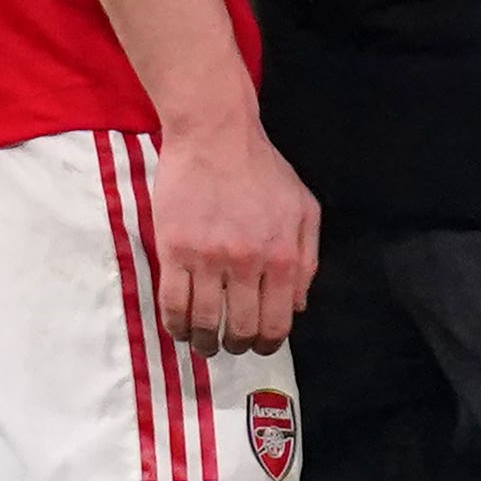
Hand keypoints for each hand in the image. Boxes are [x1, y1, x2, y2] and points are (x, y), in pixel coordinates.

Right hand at [151, 115, 321, 356]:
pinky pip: (172, 304)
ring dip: (205, 343)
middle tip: (230, 344)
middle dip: (237, 345)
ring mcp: (208, 258)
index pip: (277, 322)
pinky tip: (181, 328)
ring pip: (205, 323)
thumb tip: (297, 306)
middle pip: (241, 329)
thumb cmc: (262, 169)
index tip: (259, 345)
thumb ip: (307, 260)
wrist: (215, 134)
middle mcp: (248, 263)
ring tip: (205, 342)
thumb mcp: (303, 208)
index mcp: (283, 256)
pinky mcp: (174, 250)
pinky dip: (177, 325)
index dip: (268, 343)